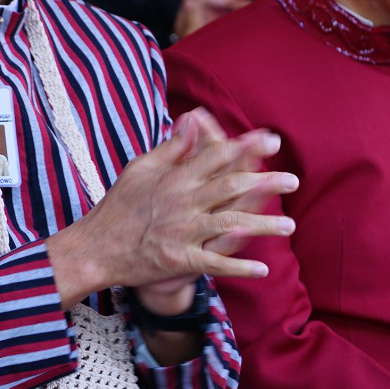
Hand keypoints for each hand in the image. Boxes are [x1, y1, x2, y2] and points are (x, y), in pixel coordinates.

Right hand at [46, 108, 296, 308]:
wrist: (97, 248)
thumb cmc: (119, 206)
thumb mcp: (141, 169)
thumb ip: (171, 147)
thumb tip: (192, 119)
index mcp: (175, 178)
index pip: (216, 157)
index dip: (246, 148)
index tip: (271, 141)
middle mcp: (183, 202)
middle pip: (231, 188)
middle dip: (266, 183)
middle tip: (292, 180)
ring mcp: (183, 232)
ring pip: (231, 226)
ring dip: (263, 226)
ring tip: (289, 225)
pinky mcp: (180, 260)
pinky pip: (216, 263)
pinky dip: (240, 267)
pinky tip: (262, 269)